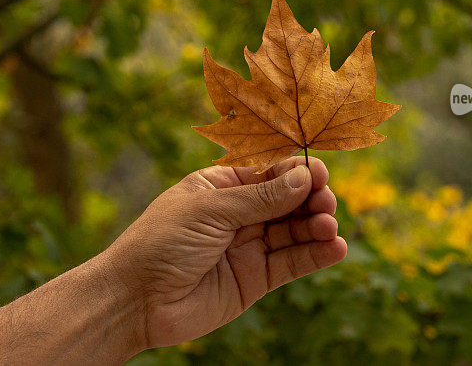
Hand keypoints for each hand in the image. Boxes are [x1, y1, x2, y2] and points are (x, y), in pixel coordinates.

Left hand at [98, 156, 345, 351]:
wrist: (135, 300)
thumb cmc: (161, 242)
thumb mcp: (209, 211)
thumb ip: (259, 198)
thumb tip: (303, 177)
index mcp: (222, 186)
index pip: (269, 172)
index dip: (295, 172)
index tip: (318, 173)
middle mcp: (239, 214)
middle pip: (287, 200)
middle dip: (310, 198)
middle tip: (325, 201)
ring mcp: (249, 246)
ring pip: (294, 231)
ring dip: (316, 226)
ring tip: (328, 226)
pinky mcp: (256, 278)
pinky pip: (292, 263)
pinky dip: (315, 255)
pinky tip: (335, 248)